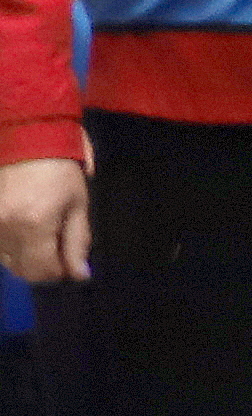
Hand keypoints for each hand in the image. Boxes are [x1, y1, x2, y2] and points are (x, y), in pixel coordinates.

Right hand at [0, 156, 81, 286]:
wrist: (26, 140)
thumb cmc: (60, 170)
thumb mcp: (77, 204)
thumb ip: (77, 242)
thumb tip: (80, 275)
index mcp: (34, 226)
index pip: (42, 271)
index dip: (58, 271)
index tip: (68, 260)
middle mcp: (5, 230)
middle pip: (20, 270)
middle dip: (41, 266)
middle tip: (55, 247)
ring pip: (5, 260)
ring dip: (24, 256)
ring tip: (39, 232)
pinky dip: (9, 245)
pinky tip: (22, 229)